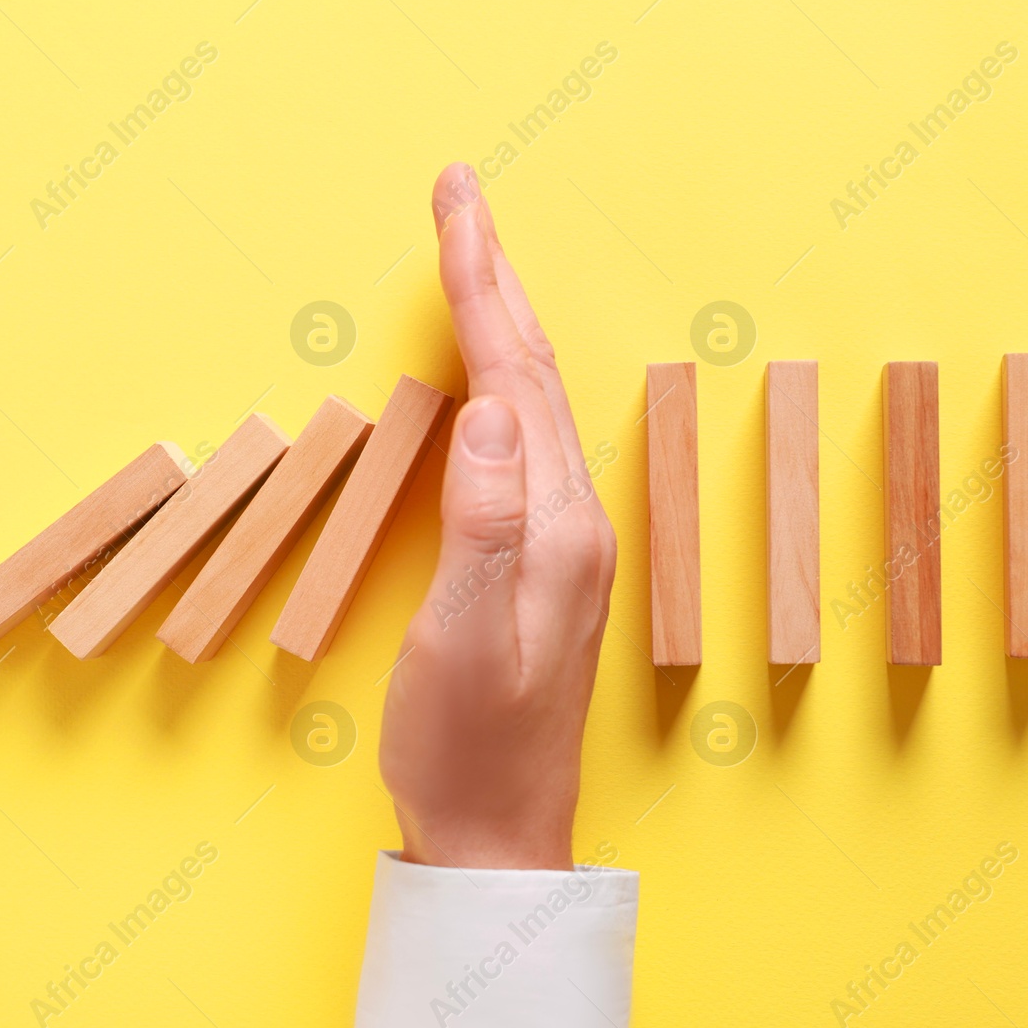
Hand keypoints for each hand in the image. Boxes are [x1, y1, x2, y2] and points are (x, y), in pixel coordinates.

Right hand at [377, 163, 617, 870]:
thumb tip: (486, 409)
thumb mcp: (465, 638)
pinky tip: (487, 376)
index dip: (481, 284)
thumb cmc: (468, 746)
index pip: (513, 376)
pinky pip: (521, 442)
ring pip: (529, 402)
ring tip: (472, 258)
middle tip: (460, 196)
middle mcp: (572, 519)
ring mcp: (562, 540)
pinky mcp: (541, 561)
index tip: (455, 203)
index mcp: (555, 524)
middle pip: (530, 373)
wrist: (496, 832)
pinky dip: (498, 382)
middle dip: (493, 277)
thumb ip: (483, 522)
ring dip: (500, 321)